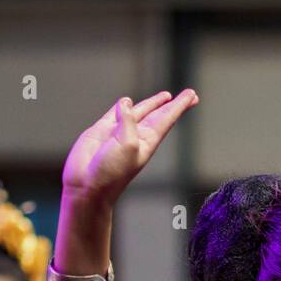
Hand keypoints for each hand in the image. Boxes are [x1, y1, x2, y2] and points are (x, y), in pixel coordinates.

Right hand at [61, 89, 198, 206]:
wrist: (87, 185)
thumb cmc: (111, 171)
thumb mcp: (128, 144)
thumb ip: (128, 120)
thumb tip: (125, 103)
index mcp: (147, 141)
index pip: (167, 118)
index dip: (180, 105)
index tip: (193, 96)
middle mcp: (136, 135)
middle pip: (159, 114)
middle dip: (174, 104)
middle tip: (190, 94)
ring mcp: (119, 132)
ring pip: (139, 111)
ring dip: (153, 103)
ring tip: (166, 96)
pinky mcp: (102, 130)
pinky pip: (114, 112)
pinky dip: (122, 105)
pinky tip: (127, 101)